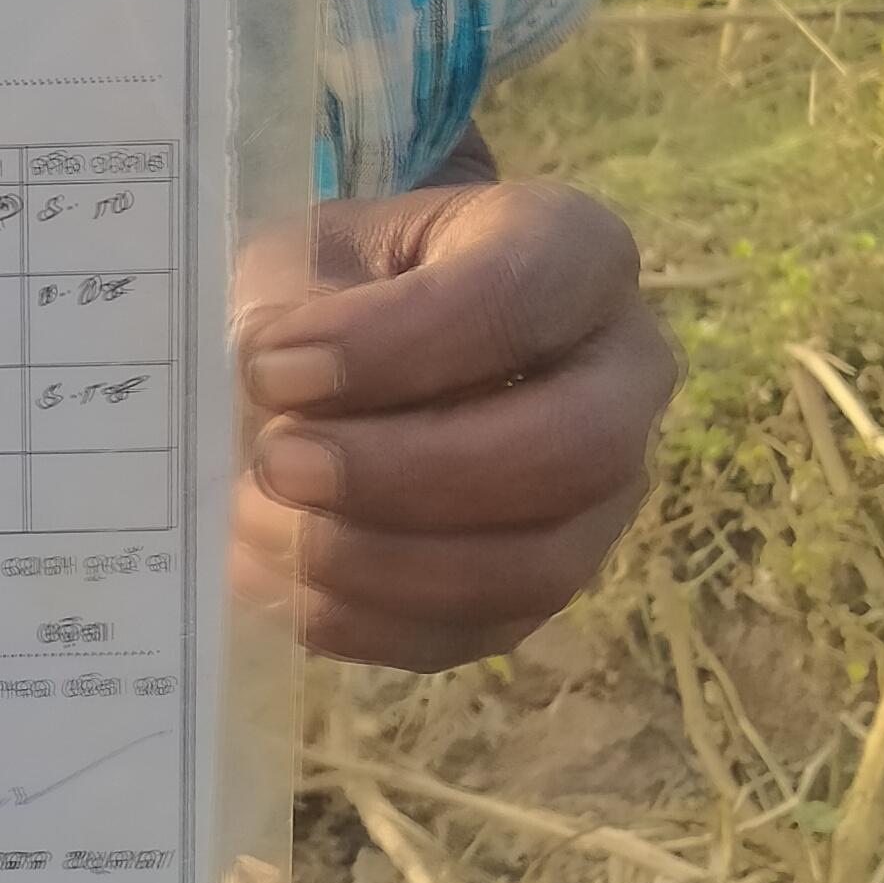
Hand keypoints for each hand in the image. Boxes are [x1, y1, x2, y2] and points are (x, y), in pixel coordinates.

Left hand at [232, 178, 673, 670]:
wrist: (362, 343)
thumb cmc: (348, 279)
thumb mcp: (308, 253)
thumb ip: (289, 303)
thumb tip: (269, 379)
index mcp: (574, 251)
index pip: (522, 296)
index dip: (392, 344)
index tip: (271, 366)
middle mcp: (624, 373)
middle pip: (570, 449)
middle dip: (408, 473)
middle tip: (279, 463)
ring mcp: (606, 493)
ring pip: (539, 565)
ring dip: (384, 564)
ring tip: (259, 527)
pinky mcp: (551, 584)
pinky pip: (485, 631)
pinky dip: (372, 622)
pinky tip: (281, 582)